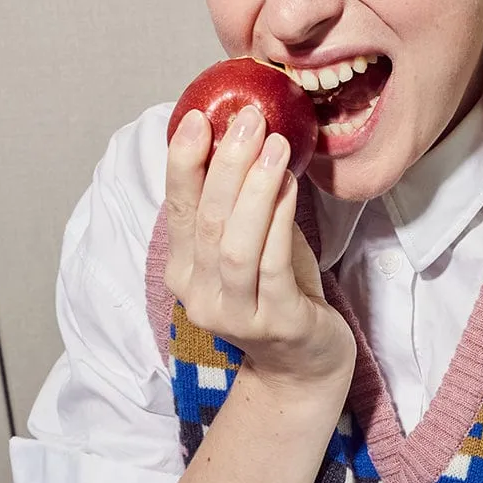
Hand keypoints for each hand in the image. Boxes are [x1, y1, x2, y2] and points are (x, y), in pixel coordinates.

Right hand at [164, 106, 355, 389]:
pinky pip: (272, 266)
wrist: (304, 364)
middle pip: (206, 220)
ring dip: (254, 188)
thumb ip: (243, 202)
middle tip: (247, 118)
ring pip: (234, 244)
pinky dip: (279, 221)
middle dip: (226, 163)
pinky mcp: (274, 323)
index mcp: (184, 269)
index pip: (177, 208)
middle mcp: (199, 294)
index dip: (182, 161)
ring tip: (274, 145)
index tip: (196, 117)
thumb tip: (248, 134)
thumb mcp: (253, 241)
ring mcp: (234, 313)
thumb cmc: (280, 290)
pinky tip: (292, 186)